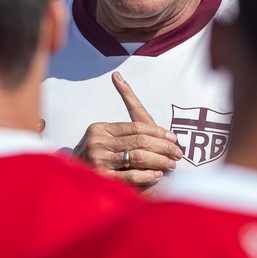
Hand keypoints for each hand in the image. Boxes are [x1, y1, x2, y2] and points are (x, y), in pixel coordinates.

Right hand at [72, 72, 183, 187]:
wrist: (78, 181)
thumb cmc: (100, 156)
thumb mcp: (107, 135)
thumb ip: (121, 121)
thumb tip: (117, 76)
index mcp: (99, 129)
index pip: (135, 126)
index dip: (157, 132)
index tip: (173, 138)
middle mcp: (97, 142)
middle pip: (139, 140)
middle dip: (162, 147)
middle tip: (178, 153)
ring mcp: (98, 161)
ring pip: (137, 157)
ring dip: (159, 161)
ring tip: (171, 164)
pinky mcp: (102, 179)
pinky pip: (130, 176)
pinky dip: (146, 175)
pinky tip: (157, 175)